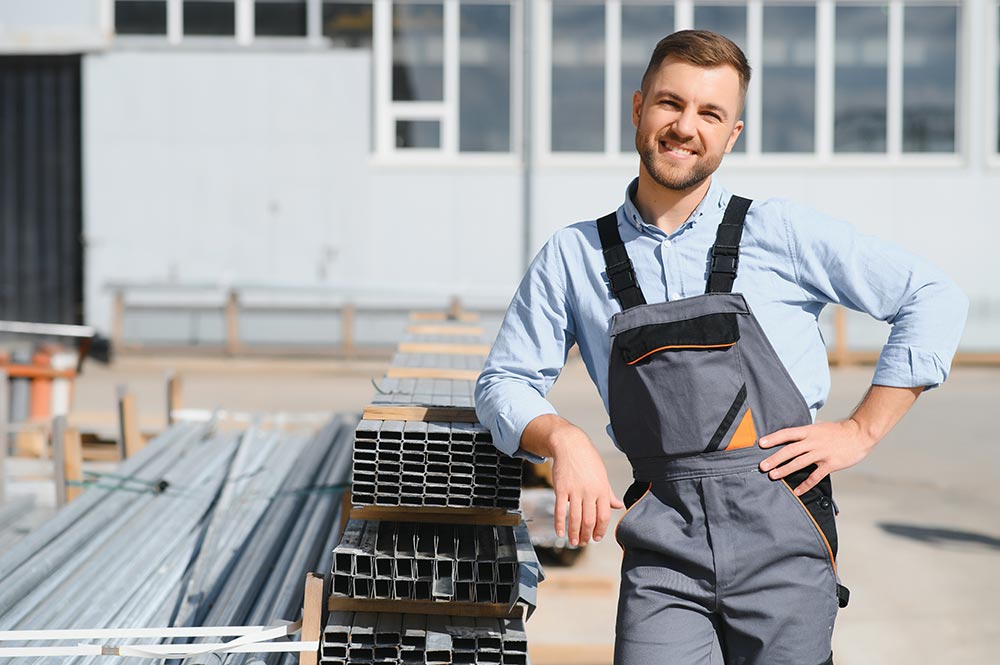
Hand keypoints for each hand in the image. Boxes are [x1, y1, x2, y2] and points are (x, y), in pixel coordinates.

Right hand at [549, 425, 623, 546]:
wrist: (570, 445)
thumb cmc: (588, 460)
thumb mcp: (602, 475)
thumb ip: (609, 493)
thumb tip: (619, 506)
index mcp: (602, 489)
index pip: (604, 516)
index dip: (600, 530)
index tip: (596, 538)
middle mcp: (589, 491)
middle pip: (589, 520)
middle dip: (586, 535)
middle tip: (583, 542)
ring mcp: (575, 490)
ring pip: (575, 518)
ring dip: (574, 533)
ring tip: (573, 541)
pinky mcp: (561, 488)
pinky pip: (559, 510)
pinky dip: (559, 524)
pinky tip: (560, 532)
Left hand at [758, 419, 875, 494]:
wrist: (859, 434)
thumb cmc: (838, 431)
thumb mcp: (819, 427)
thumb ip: (806, 433)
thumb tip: (792, 436)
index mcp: (809, 431)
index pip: (787, 433)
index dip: (773, 438)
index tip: (761, 443)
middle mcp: (813, 442)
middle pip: (790, 450)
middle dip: (774, 458)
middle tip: (762, 466)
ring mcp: (822, 453)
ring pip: (799, 462)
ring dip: (785, 470)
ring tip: (773, 476)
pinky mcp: (831, 464)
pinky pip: (815, 476)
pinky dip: (805, 484)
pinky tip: (797, 491)